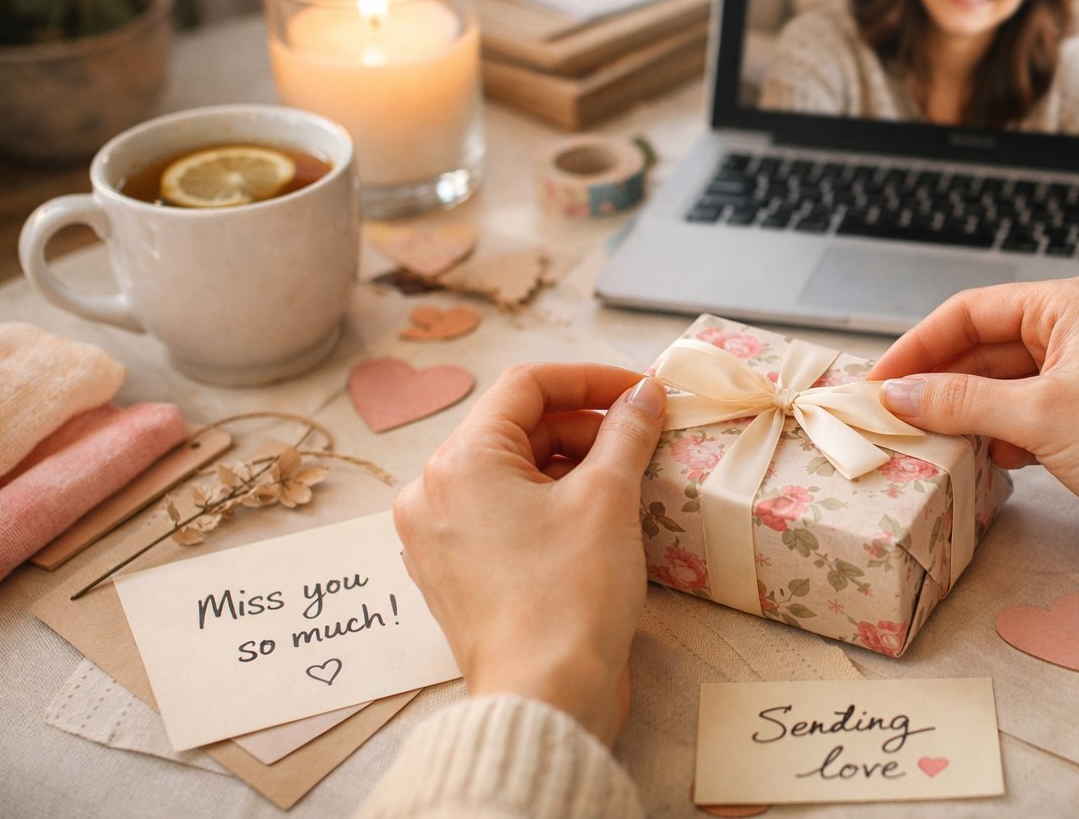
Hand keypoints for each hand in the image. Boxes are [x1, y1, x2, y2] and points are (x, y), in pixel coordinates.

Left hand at [393, 364, 665, 744]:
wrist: (544, 699)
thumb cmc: (570, 595)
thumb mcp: (608, 498)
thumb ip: (627, 432)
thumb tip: (646, 394)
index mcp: (458, 463)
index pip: (526, 386)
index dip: (591, 379)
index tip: (642, 393)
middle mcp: (432, 494)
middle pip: (518, 429)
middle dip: (585, 428)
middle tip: (643, 442)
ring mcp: (438, 538)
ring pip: (512, 473)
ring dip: (571, 466)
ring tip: (626, 484)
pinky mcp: (456, 576)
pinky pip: (503, 515)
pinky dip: (548, 505)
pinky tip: (595, 521)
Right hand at [866, 278, 1078, 596]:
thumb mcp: (1039, 415)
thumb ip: (959, 401)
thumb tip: (896, 395)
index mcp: (1071, 307)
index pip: (972, 311)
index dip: (919, 345)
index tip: (877, 382)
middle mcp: (1078, 334)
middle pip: (982, 349)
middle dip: (936, 382)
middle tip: (889, 416)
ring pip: (999, 388)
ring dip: (962, 414)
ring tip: (923, 441)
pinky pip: (1021, 421)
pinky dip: (994, 437)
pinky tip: (977, 460)